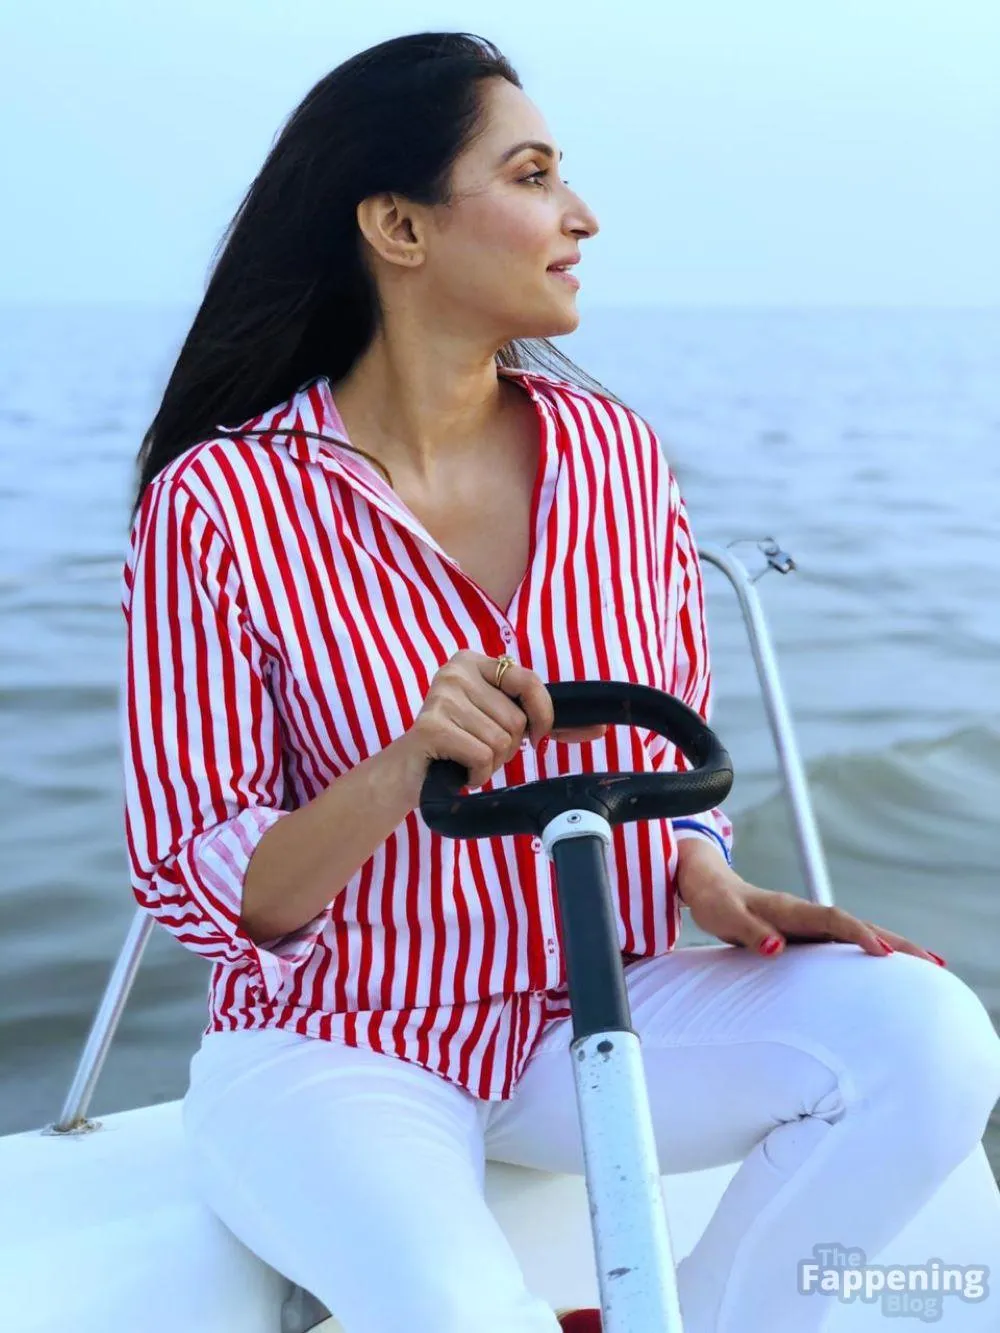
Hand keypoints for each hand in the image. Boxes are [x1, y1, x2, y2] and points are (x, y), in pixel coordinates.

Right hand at [404, 649, 606, 790]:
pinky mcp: (431, 726)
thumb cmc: (460, 745)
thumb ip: (542, 719)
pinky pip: (482, 757)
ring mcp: (441, 696)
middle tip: (478, 749)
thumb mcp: (499, 721)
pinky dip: (476, 775)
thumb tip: (599, 728)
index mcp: (473, 660)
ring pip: (501, 742)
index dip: (542, 716)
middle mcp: (454, 670)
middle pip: (516, 719)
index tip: (536, 736)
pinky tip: (459, 770)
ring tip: (465, 759)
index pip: (530, 681)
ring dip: (490, 763)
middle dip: (507, 747)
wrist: (410, 773)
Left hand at [675, 847, 946, 967]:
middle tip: (934, 963)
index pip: (833, 919)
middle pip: (859, 924)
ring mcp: (810, 922)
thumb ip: (750, 932)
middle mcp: (806, 913)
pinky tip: (891, 965)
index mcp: (790, 909)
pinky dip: (872, 948)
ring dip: (892, 945)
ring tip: (930, 965)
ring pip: (858, 932)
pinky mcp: (808, 932)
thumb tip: (775, 947)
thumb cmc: (716, 902)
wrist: (709, 886)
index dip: (858, 934)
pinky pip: (846, 940)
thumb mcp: (725, 917)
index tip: (882, 953)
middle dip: (896, 942)